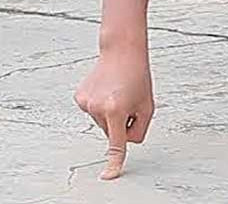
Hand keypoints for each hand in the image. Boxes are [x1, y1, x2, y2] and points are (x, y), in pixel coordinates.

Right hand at [73, 48, 153, 179]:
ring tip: (117, 92)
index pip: (117, 144)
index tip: (109, 176)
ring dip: (111, 113)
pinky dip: (101, 106)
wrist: (122, 52)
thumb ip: (139, 130)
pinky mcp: (79, 97)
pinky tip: (107, 90)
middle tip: (127, 99)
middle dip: (121, 122)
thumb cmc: (138, 77)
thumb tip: (124, 141)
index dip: (114, 162)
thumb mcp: (148, 106)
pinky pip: (94, 112)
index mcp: (117, 110)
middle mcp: (98, 108)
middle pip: (112, 132)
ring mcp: (86, 103)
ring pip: (102, 123)